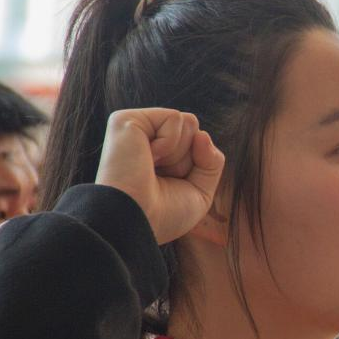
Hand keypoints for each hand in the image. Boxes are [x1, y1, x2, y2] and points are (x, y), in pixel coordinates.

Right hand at [95, 109, 225, 244]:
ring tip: (151, 168)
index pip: (200, 143)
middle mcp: (146, 139)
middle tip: (161, 178)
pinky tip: (147, 158)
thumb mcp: (201, 192)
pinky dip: (170, 142)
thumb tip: (202, 133)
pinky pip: (175, 118)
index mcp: (160, 155)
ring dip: (179, 154)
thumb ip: (212, 161)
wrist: (136, 220)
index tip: (171, 187)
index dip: (197, 168)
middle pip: (196, 131)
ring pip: (190, 122)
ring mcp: (136, 128)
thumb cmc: (163, 215)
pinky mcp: (127, 120)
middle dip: (189, 160)